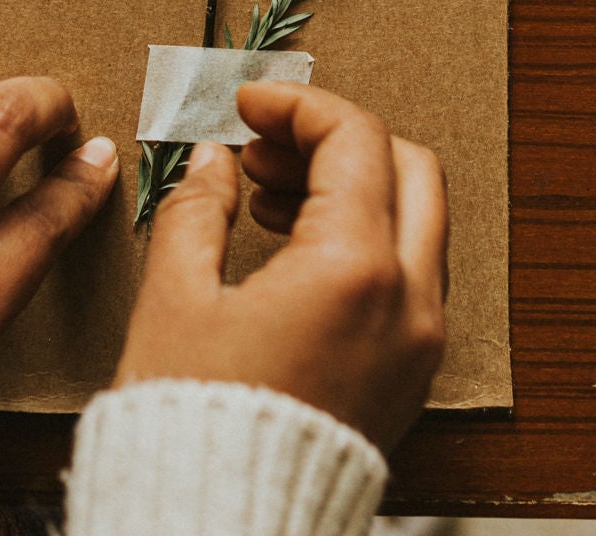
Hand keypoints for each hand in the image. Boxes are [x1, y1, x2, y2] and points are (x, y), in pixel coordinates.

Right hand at [114, 83, 446, 451]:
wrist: (221, 535)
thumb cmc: (193, 427)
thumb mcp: (175, 300)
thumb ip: (198, 209)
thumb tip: (213, 160)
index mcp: (355, 268)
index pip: (353, 137)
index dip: (296, 104)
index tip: (247, 104)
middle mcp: (409, 301)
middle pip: (408, 166)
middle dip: (336, 138)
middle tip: (263, 147)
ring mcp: (420, 342)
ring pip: (416, 219)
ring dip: (353, 184)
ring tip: (266, 196)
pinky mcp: (410, 375)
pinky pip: (410, 274)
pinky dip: (364, 236)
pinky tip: (292, 245)